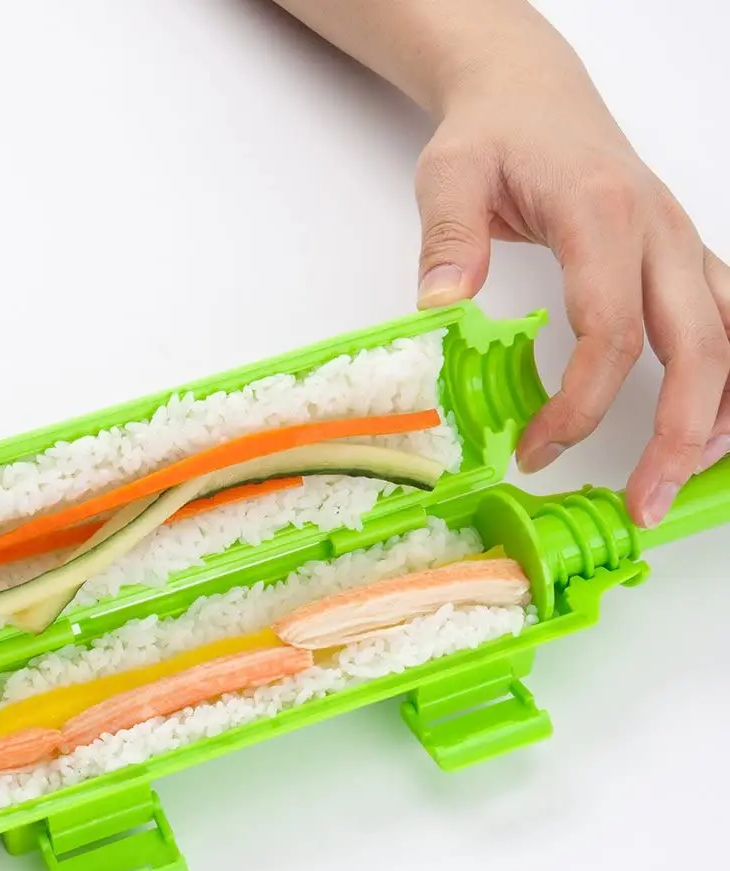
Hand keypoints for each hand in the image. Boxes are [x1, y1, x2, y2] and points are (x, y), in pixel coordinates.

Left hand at [412, 49, 729, 528]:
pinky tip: (707, 431)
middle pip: (699, 348)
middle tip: (643, 504)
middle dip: (679, 435)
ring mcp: (683, 245)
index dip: (581, 403)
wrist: (533, 96)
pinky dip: (727, 383)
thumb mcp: (449, 175)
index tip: (535, 450)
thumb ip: (447, 240)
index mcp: (603, 214)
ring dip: (716, 418)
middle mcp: (662, 231)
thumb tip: (440, 309)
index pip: (612, 330)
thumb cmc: (494, 136)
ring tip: (678, 485)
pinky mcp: (685, 259)